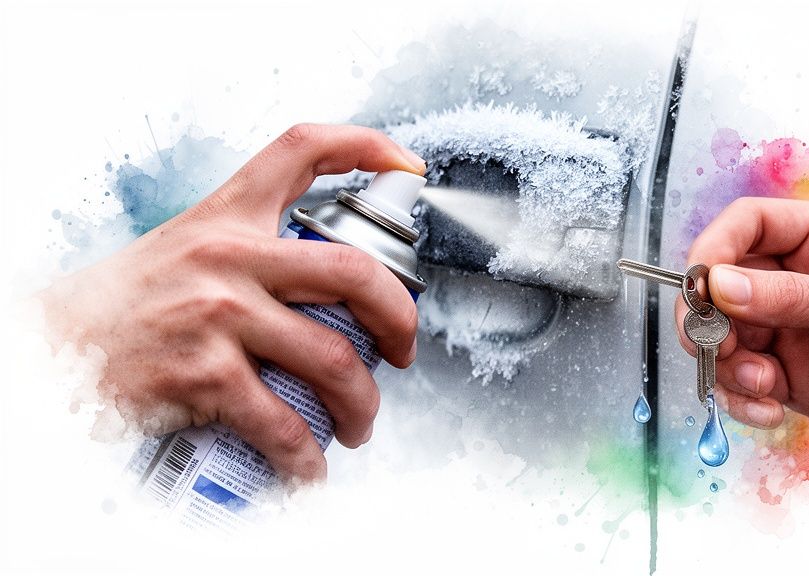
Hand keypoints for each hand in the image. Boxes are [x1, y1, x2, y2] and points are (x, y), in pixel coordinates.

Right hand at [40, 124, 426, 482]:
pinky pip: (283, 423)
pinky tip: (308, 467)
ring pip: (334, 359)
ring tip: (358, 422)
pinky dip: (307, 458)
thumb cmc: (127, 305)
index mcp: (228, 216)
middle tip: (402, 349)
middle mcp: (229, 257)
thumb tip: (327, 285)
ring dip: (363, 404)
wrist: (52, 349)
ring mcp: (219, 315)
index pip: (303, 151)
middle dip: (400, 318)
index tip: (405, 165)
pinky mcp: (204, 375)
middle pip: (354, 271)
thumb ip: (251, 252)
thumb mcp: (187, 250)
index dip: (366, 145)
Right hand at [679, 197, 808, 450]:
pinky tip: (769, 408)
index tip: (700, 284)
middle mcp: (795, 279)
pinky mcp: (784, 375)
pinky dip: (740, 398)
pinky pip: (738, 382)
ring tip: (761, 384)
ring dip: (726, 364)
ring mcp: (786, 328)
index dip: (715, 248)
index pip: (749, 225)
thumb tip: (721, 285)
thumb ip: (792, 295)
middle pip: (719, 283)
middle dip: (706, 317)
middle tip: (713, 344)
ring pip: (720, 336)